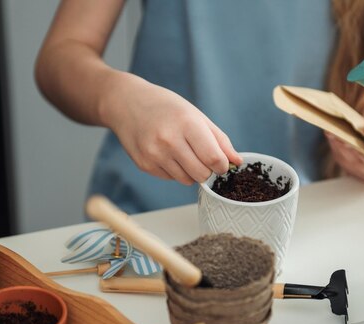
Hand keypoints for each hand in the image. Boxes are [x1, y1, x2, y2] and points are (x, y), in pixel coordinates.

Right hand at [100, 72, 241, 184]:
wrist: (126, 103)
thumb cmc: (166, 107)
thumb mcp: (196, 116)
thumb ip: (219, 140)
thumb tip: (237, 162)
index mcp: (187, 124)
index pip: (214, 159)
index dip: (222, 165)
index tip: (221, 162)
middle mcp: (169, 140)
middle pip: (202, 174)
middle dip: (207, 170)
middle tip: (202, 157)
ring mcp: (154, 154)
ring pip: (187, 180)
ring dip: (191, 171)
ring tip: (182, 151)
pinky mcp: (144, 164)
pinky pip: (171, 179)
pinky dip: (175, 170)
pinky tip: (167, 153)